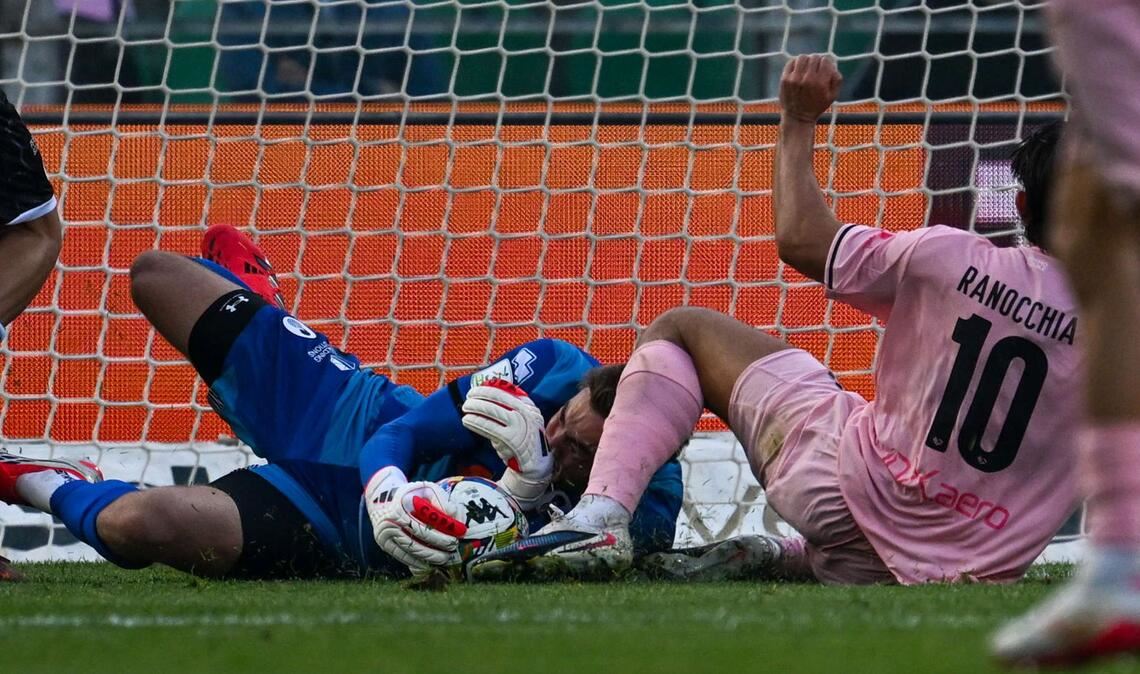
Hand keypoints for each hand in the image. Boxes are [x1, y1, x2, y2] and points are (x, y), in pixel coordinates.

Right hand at [365, 466, 464, 570]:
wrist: (381, 497)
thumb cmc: (410, 494)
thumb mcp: (425, 489)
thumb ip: (440, 499)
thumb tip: (454, 514)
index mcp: (400, 508)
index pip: (425, 525)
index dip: (443, 533)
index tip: (458, 536)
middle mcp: (390, 522)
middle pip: (418, 541)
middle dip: (439, 547)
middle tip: (453, 549)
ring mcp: (385, 535)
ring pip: (411, 551)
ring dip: (430, 557)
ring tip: (445, 558)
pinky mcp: (384, 544)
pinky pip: (402, 556)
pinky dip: (417, 562)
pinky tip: (430, 564)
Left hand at [461, 379, 552, 507]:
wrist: (536, 463)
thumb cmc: (524, 439)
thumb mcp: (525, 419)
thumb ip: (512, 407)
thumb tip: (488, 394)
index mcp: (528, 406)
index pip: (506, 391)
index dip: (487, 389)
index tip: (476, 390)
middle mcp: (526, 413)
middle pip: (497, 398)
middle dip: (479, 396)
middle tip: (468, 397)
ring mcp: (519, 426)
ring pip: (492, 410)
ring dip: (475, 407)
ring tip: (465, 408)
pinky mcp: (511, 439)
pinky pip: (489, 427)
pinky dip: (476, 422)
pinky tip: (467, 420)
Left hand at [779, 54, 841, 123]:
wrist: (798, 117)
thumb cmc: (817, 106)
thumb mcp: (833, 96)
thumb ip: (837, 79)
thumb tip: (833, 65)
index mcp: (820, 83)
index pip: (825, 60)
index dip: (826, 63)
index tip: (825, 68)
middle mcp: (807, 79)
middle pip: (814, 57)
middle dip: (817, 62)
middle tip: (816, 69)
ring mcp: (794, 78)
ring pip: (802, 57)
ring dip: (806, 61)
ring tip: (807, 68)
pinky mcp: (785, 79)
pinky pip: (791, 62)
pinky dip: (796, 63)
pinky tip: (798, 69)